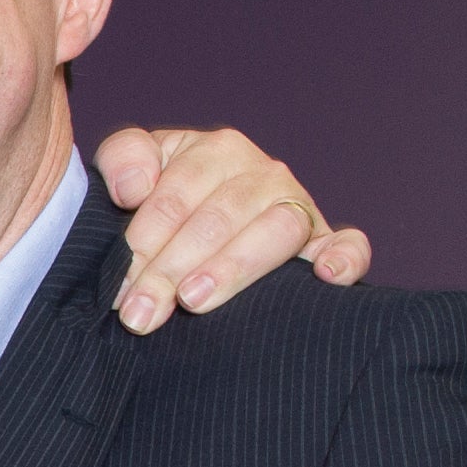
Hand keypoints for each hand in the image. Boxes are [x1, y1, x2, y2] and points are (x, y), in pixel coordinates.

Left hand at [94, 127, 371, 332]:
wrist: (198, 233)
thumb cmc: (162, 206)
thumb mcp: (135, 170)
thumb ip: (124, 157)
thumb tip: (133, 189)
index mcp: (216, 152)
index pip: (176, 197)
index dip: (142, 243)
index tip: (118, 289)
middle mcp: (262, 174)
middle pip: (219, 219)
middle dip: (172, 269)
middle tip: (141, 314)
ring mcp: (298, 207)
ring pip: (276, 230)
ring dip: (234, 266)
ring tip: (193, 301)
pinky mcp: (326, 244)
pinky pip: (347, 245)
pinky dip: (343, 257)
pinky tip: (323, 276)